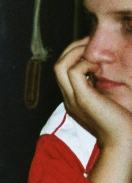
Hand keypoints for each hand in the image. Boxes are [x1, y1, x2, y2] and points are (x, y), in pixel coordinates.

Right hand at [56, 38, 131, 182]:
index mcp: (74, 99)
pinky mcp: (82, 98)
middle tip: (90, 41)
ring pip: (61, 66)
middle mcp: (69, 98)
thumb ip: (103, 87)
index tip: (91, 48)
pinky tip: (99, 67)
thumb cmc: (123, 122)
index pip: (64, 72)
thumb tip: (105, 69)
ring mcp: (73, 98)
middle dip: (73, 49)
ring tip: (93, 50)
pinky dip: (85, 63)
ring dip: (77, 53)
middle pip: (58, 65)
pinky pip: (74, 71)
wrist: (125, 141)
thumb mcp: (110, 100)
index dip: (74, 56)